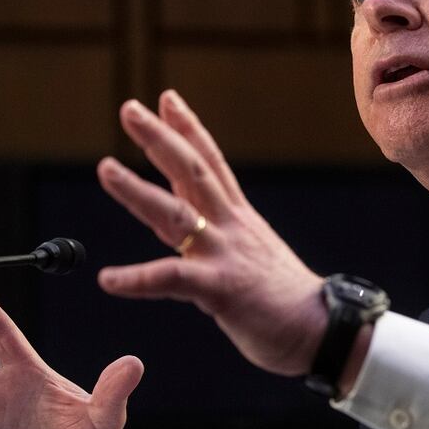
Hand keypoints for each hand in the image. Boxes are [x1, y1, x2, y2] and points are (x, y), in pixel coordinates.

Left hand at [96, 90, 326, 375]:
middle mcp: (231, 226)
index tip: (167, 99)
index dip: (188, 129)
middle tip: (130, 109)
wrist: (323, 329)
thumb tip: (182, 217)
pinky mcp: (222, 287)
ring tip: (105, 167)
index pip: (210, 163)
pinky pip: (172, 279)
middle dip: (160, 138)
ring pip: (176, 213)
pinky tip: (108, 279)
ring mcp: (226, 253)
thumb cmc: (286, 299)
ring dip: (138, 190)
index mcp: (239, 218)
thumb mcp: (250, 252)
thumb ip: (214, 231)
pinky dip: (137, 279)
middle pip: (192, 171)